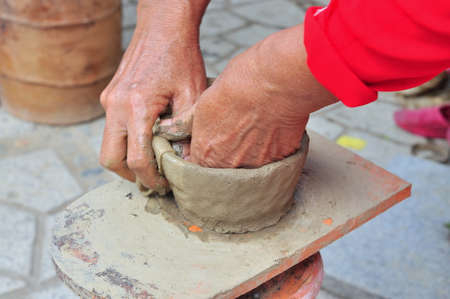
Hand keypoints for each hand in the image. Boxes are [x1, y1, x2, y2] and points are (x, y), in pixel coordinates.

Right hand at [100, 0, 207, 191]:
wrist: (163, 26)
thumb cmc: (181, 57)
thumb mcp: (193, 94)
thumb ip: (187, 130)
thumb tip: (186, 162)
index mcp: (136, 107)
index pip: (136, 159)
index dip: (150, 178)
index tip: (164, 185)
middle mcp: (115, 105)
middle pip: (109, 158)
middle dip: (130, 175)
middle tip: (152, 180)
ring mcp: (108, 100)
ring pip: (107, 144)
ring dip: (126, 158)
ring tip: (151, 164)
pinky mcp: (109, 95)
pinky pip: (112, 128)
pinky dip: (125, 141)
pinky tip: (147, 140)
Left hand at [162, 25, 336, 167]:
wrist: (275, 83)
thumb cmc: (238, 86)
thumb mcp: (202, 103)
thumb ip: (189, 125)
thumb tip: (173, 130)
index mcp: (207, 154)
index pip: (199, 167)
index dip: (203, 157)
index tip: (210, 146)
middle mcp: (230, 166)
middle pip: (224, 170)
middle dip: (226, 158)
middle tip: (234, 136)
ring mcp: (256, 166)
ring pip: (248, 168)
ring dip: (249, 155)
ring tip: (254, 131)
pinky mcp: (279, 160)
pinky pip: (271, 160)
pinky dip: (270, 149)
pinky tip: (270, 130)